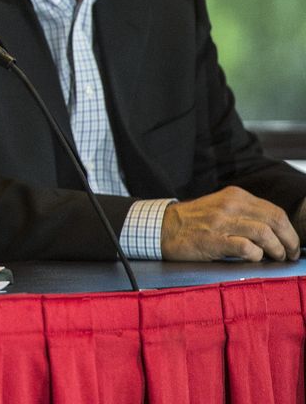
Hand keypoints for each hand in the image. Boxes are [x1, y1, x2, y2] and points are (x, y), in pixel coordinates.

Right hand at [161, 186, 300, 261]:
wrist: (162, 228)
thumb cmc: (193, 222)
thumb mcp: (220, 207)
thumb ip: (244, 214)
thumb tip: (274, 232)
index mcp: (235, 196)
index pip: (274, 211)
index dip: (289, 231)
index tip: (291, 244)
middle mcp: (230, 205)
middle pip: (275, 220)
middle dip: (289, 240)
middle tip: (290, 254)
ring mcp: (221, 222)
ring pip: (264, 233)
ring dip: (277, 249)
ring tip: (276, 258)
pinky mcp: (213, 240)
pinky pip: (246, 247)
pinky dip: (256, 255)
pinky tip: (254, 258)